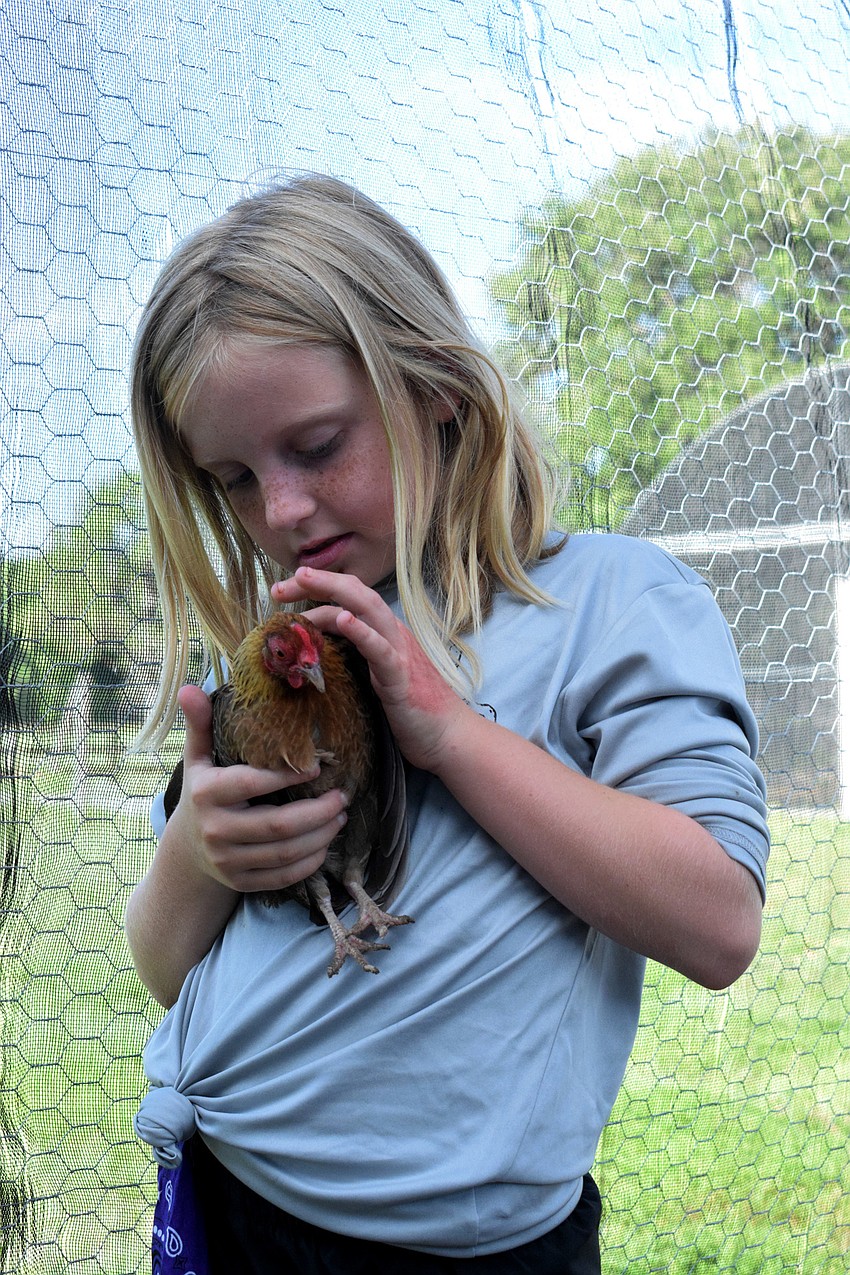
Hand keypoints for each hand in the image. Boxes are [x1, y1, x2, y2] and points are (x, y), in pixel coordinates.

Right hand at [169, 683, 349, 894]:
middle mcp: (216, 830)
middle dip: (318, 812)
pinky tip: (326, 843)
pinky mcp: (241, 883)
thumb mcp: (198, 759)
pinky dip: (311, 862)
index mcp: (207, 794)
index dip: (289, 776)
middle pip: (279, 825)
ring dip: (321, 836)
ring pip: (286, 853)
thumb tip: (189, 687)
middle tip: (342, 796)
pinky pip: (284, 877)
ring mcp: (228, 861)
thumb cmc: (202, 793)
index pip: (253, 784)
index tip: (319, 766)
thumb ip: (200, 725)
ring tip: (340, 816)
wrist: (187, 850)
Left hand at [272, 567, 471, 773]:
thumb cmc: (413, 710)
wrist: (450, 736)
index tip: (284, 593)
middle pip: (355, 592)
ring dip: (333, 591)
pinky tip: (342, 619)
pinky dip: (361, 631)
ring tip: (304, 579)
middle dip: (317, 582)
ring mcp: (399, 652)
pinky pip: (380, 649)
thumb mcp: (378, 677)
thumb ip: (357, 659)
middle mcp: (393, 633)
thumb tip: (319, 652)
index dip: (317, 589)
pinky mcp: (401, 677)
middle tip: (279, 586)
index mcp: (385, 633)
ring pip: (367, 608)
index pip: (349, 599)